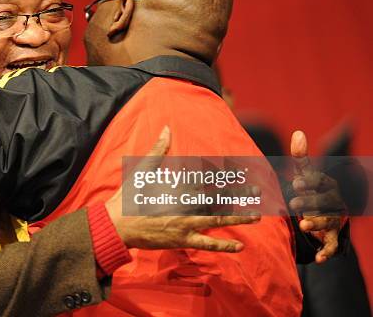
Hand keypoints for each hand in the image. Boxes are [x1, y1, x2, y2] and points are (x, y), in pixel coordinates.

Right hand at [106, 126, 260, 252]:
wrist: (117, 224)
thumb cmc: (129, 195)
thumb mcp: (142, 169)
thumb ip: (158, 150)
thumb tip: (166, 129)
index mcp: (178, 186)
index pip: (208, 178)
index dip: (228, 175)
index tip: (244, 172)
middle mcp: (186, 204)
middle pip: (219, 198)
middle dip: (240, 195)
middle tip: (258, 192)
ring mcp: (185, 223)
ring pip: (218, 220)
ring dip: (239, 218)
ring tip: (257, 216)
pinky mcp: (182, 240)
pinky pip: (207, 243)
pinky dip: (224, 246)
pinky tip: (240, 246)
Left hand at [290, 130, 345, 262]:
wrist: (325, 212)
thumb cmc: (311, 190)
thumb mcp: (306, 174)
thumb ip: (301, 157)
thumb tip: (298, 133)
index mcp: (326, 185)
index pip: (320, 181)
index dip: (309, 182)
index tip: (297, 182)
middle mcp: (332, 202)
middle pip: (323, 202)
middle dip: (310, 202)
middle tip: (293, 203)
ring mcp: (333, 220)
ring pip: (328, 222)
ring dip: (317, 224)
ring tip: (303, 225)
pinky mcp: (332, 236)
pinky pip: (332, 245)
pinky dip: (327, 252)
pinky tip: (319, 258)